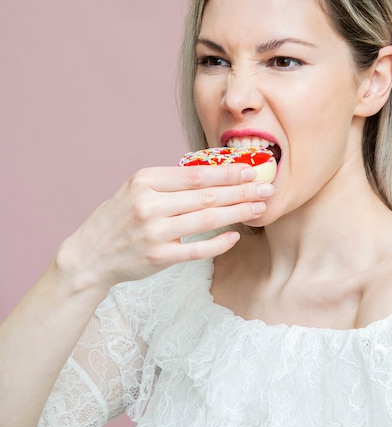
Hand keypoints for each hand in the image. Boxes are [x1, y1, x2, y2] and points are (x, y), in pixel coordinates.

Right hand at [56, 164, 273, 291]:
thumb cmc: (119, 217)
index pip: (195, 175)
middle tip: (267, 188)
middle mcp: (149, 205)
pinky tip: (236, 235)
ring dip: (237, 213)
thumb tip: (215, 173)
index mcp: (144, 181)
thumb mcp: (137, 189)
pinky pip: (197, 250)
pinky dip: (218, 242)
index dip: (227, 172)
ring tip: (259, 207)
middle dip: (241, 191)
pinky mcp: (158, 257)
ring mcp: (154, 233)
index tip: (251, 168)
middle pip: (206, 196)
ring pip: (205, 220)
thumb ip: (170, 182)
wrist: (90, 254)